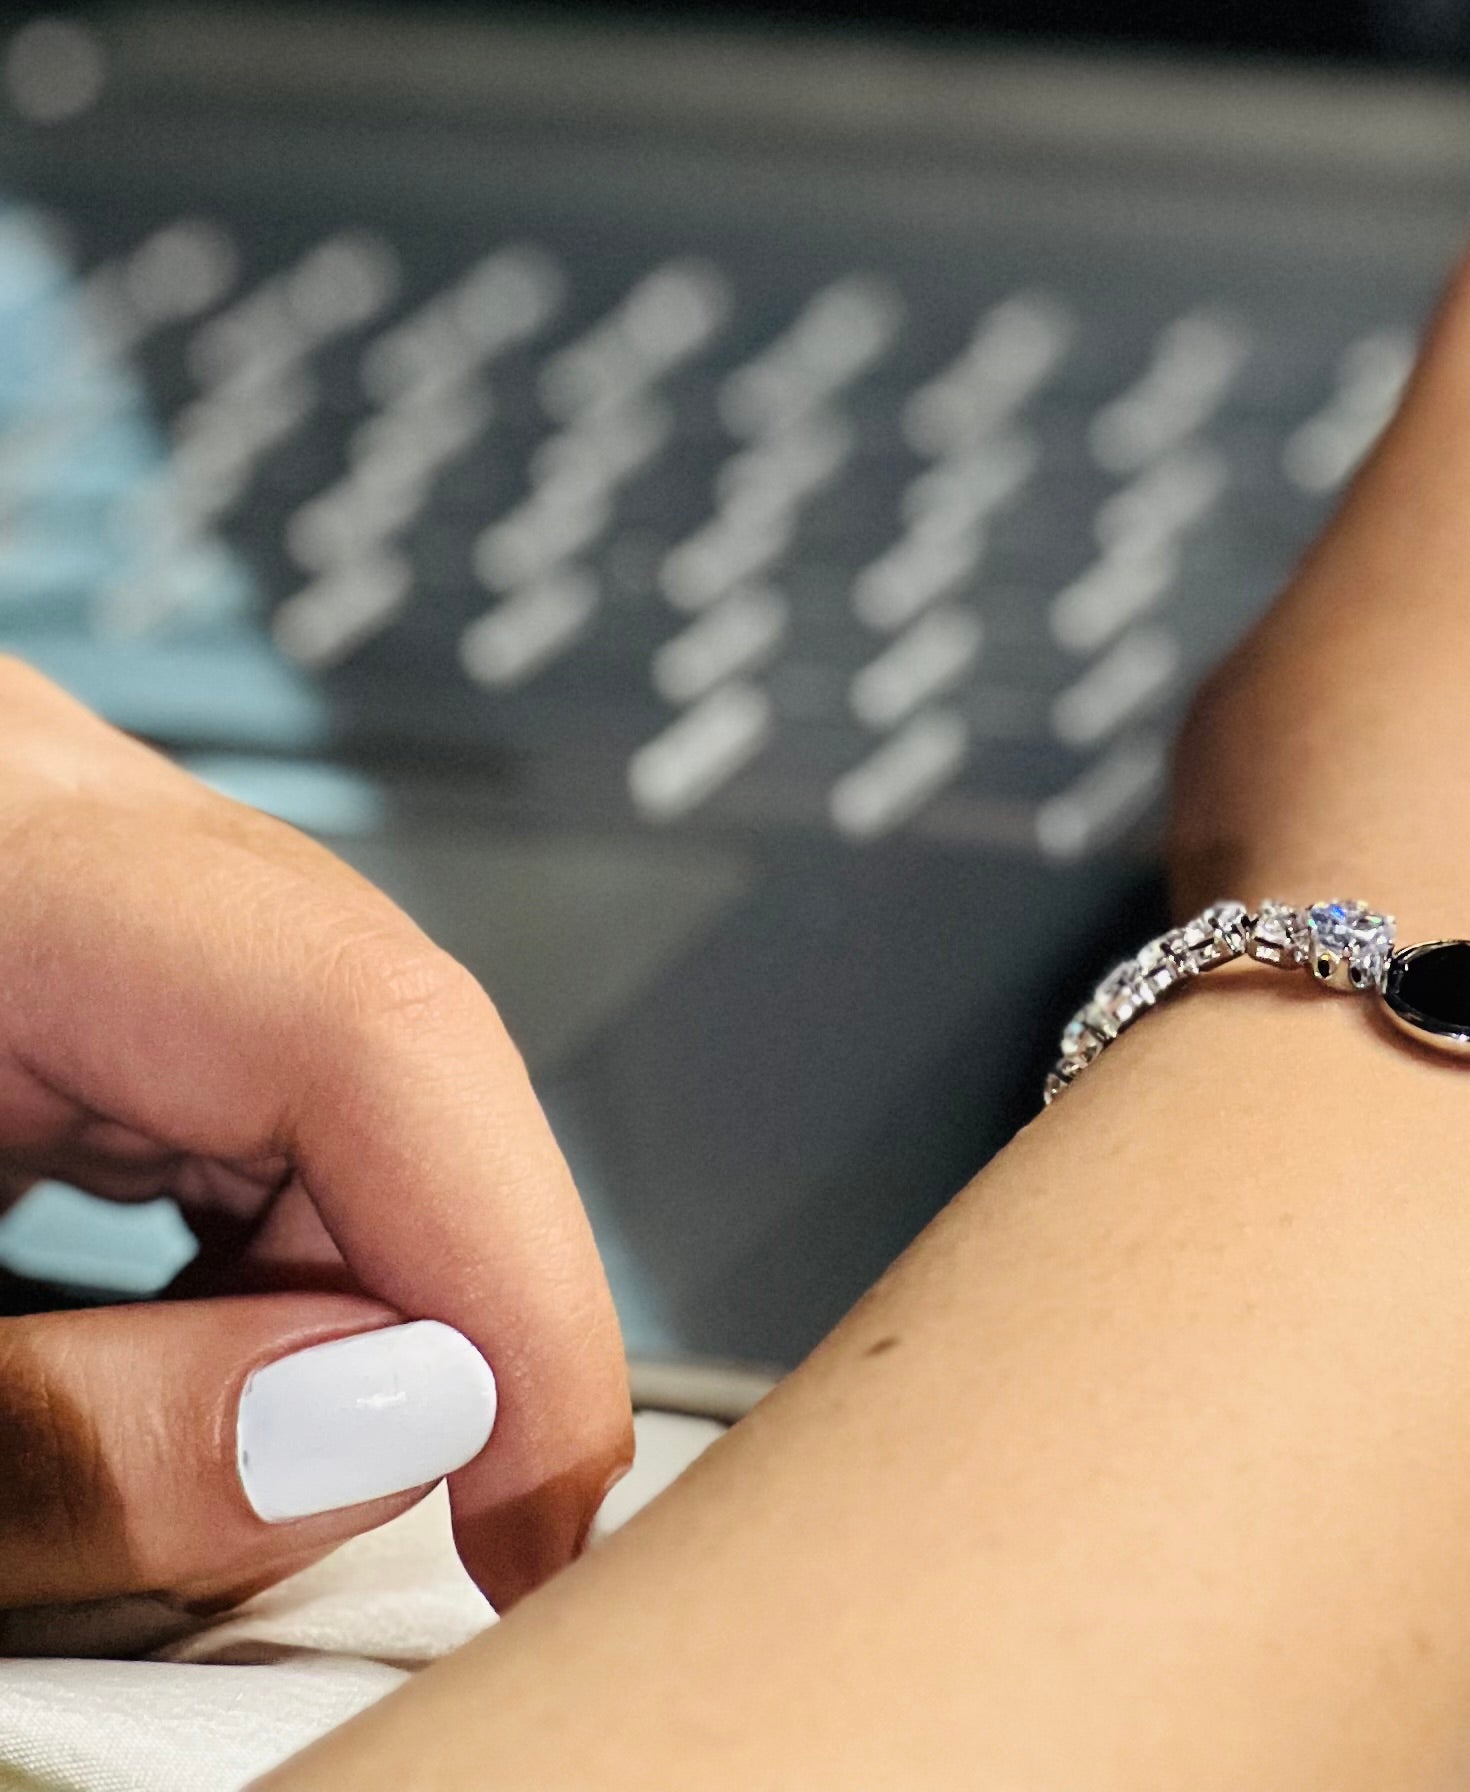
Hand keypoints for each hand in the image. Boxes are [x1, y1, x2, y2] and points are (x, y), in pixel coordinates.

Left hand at [0, 664, 629, 1612]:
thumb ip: (65, 1433)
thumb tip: (385, 1428)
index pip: (367, 1016)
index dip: (509, 1277)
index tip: (543, 1506)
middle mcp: (53, 803)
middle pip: (375, 1036)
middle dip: (418, 1309)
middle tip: (409, 1539)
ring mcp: (70, 842)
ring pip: (335, 1061)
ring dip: (334, 1294)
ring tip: (237, 1472)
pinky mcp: (67, 910)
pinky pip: (241, 1067)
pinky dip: (247, 1252)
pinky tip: (190, 1378)